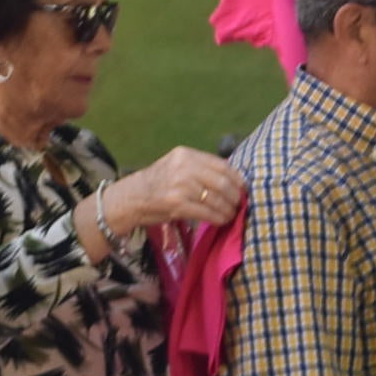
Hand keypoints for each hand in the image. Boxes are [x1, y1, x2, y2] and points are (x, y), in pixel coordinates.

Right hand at [113, 146, 247, 230]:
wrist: (131, 198)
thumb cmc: (157, 183)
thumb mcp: (177, 166)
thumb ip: (200, 168)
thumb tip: (232, 179)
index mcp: (186, 154)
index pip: (221, 165)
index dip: (237, 178)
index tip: (244, 188)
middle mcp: (184, 167)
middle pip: (223, 183)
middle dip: (235, 196)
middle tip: (238, 204)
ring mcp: (180, 186)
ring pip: (217, 199)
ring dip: (228, 210)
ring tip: (231, 214)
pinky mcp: (177, 204)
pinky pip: (207, 213)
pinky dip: (218, 218)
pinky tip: (221, 220)